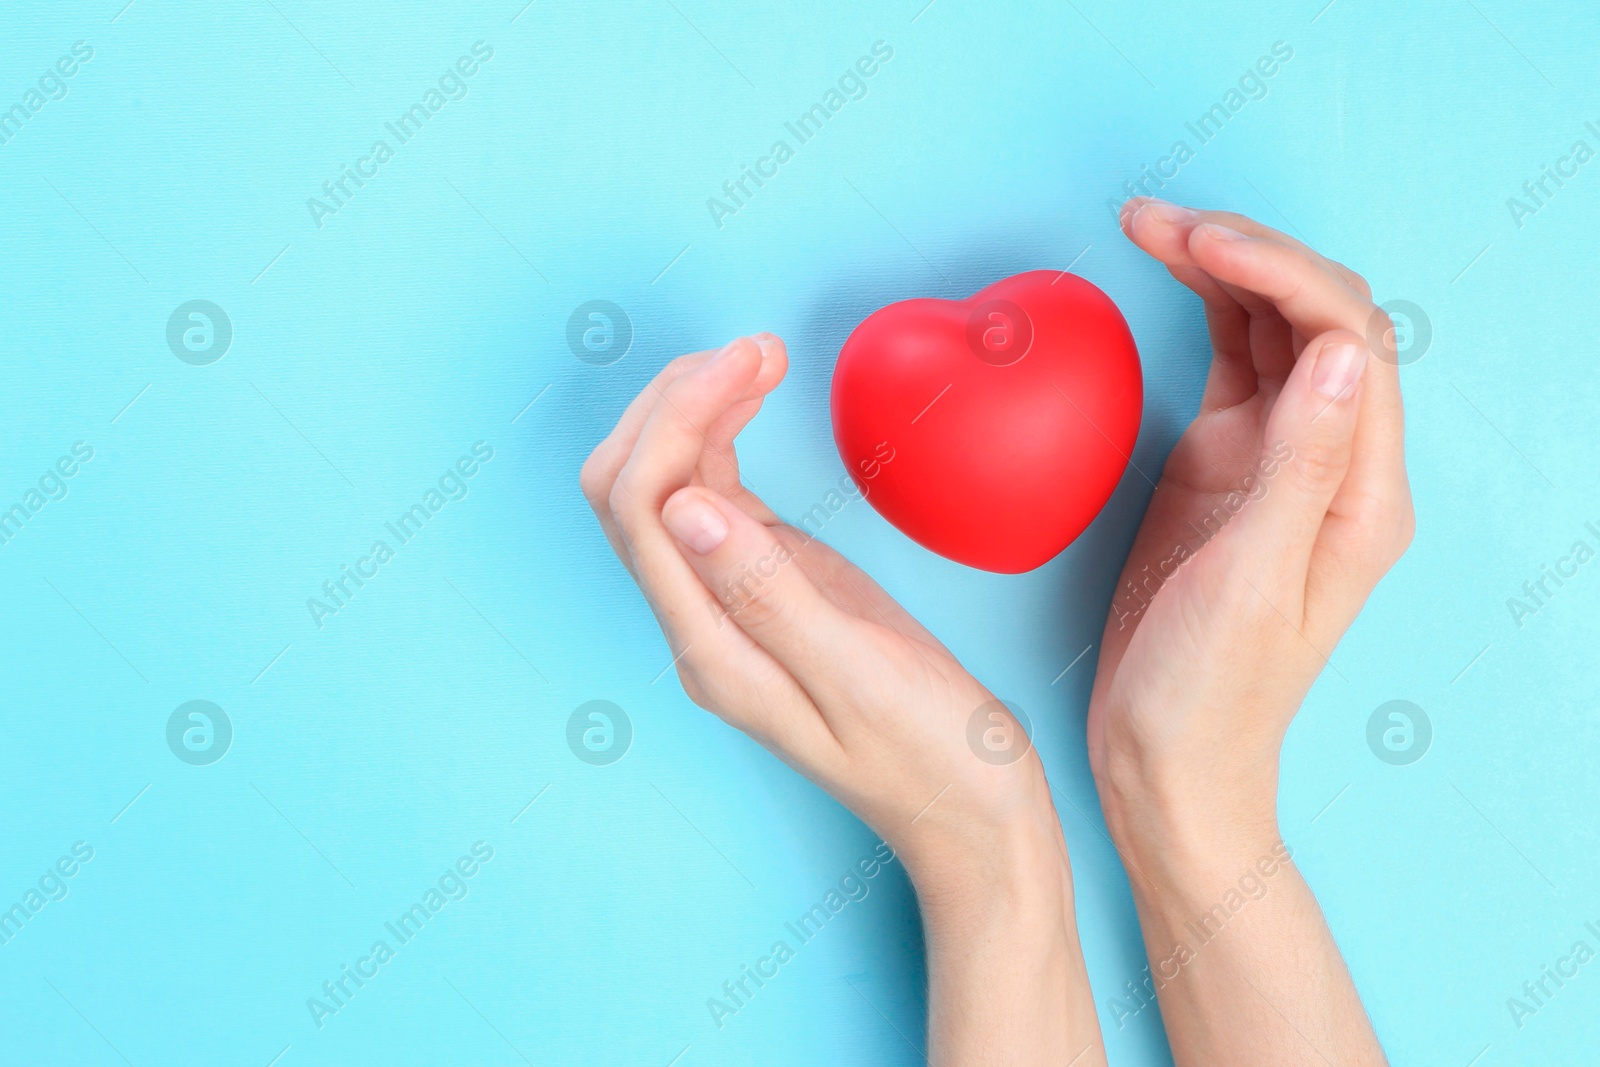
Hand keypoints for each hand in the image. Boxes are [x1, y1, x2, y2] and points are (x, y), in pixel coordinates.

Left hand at [580, 333, 1058, 882]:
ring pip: (666, 485)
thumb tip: (684, 507)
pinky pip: (717, 497)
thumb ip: (768, 594)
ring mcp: (729, 602)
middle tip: (755, 350)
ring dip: (695, 410)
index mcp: (713, 651)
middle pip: (630, 489)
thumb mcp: (860, 676)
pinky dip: (725, 438)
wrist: (970, 811)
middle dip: (673, 403)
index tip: (752, 362)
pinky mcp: (767, 585)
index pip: (643, 509)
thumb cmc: (932, 758)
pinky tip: (757, 398)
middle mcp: (702, 625)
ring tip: (760, 356)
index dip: (679, 419)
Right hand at [1087, 200, 1414, 845]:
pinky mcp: (1223, 468)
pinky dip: (1198, 310)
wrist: (1164, 764)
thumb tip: (1342, 348)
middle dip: (1246, 252)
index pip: (1346, 340)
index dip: (1277, 273)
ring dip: (1219, 267)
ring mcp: (1276, 462)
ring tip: (1148, 225)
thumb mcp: (1248, 585)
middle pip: (1316, 317)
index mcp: (1359, 495)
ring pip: (1271, 329)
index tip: (1193, 244)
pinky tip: (1160, 277)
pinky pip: (1228, 364)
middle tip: (1157, 220)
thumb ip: (1298, 465)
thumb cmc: (1208, 697)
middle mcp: (1332, 465)